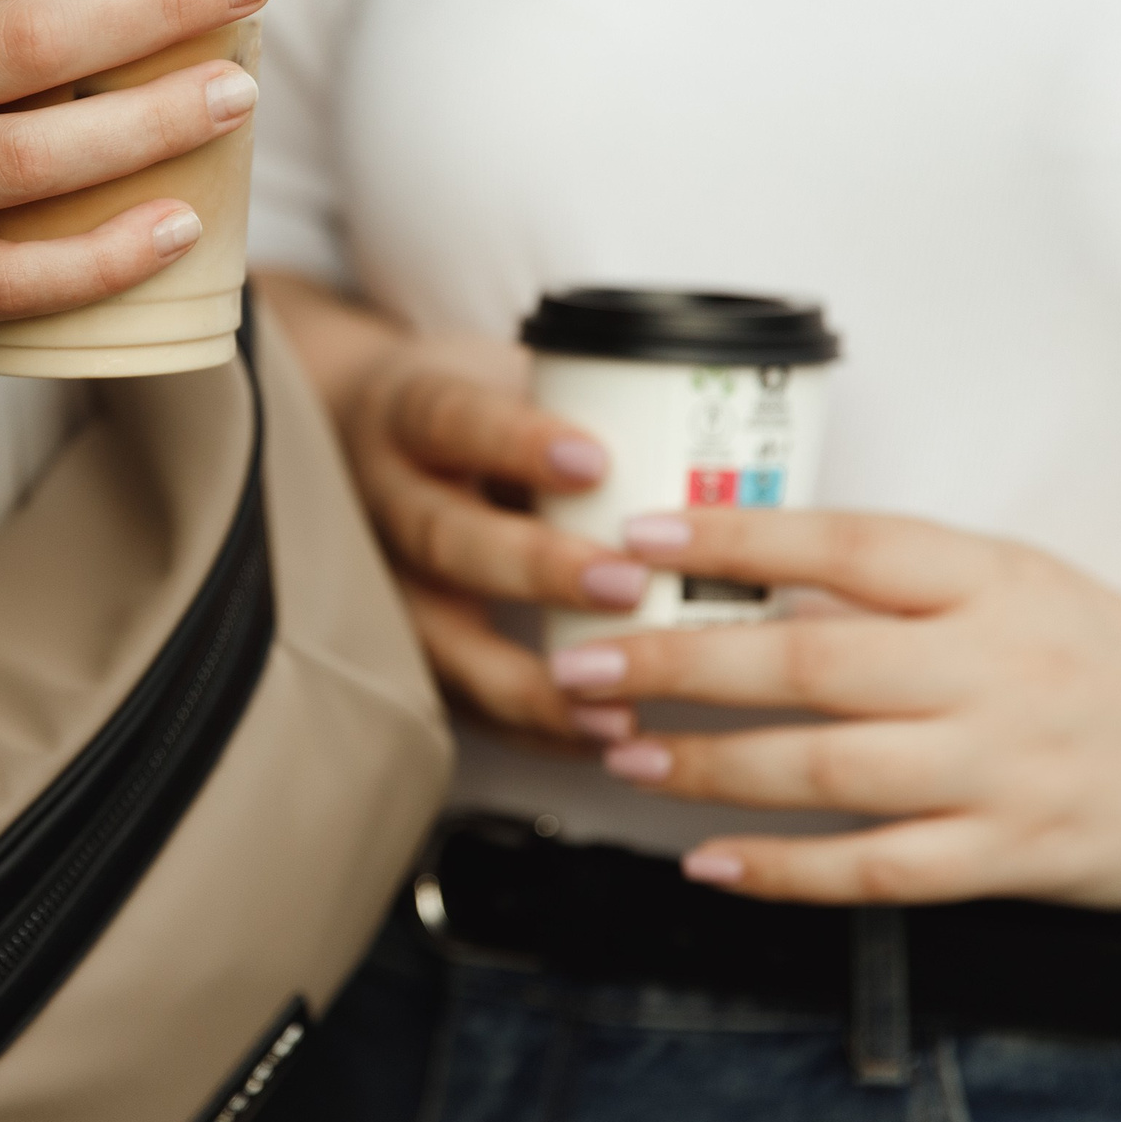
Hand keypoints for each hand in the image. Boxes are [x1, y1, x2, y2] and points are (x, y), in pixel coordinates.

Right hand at [337, 335, 653, 747]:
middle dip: (535, 568)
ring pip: (437, 639)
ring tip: (616, 708)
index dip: (515, 442)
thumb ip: (590, 410)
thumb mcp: (511, 384)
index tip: (595, 459)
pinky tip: (596, 738)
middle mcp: (384, 502)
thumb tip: (744, 448)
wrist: (376, 448)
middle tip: (627, 584)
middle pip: (442, 538)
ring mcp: (384, 584)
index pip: (452, 421)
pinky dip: (529, 727)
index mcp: (411, 415)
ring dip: (528, 680)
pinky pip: (458, 701)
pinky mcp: (405, 650)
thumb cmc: (479, 418)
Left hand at [551, 509, 1120, 908]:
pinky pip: (878, 869)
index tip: (637, 536)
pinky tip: (706, 860)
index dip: (733, 538)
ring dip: (707, 765)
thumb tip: (732, 575)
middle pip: (809, 663)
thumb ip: (887, 584)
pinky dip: (784, 870)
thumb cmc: (1097, 653)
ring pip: (827, 770)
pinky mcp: (1013, 856)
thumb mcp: (1007, 581)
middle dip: (677, 667)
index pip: (844, 543)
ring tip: (618, 753)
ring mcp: (1004, 768)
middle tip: (582, 666)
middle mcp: (994, 669)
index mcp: (989, 579)